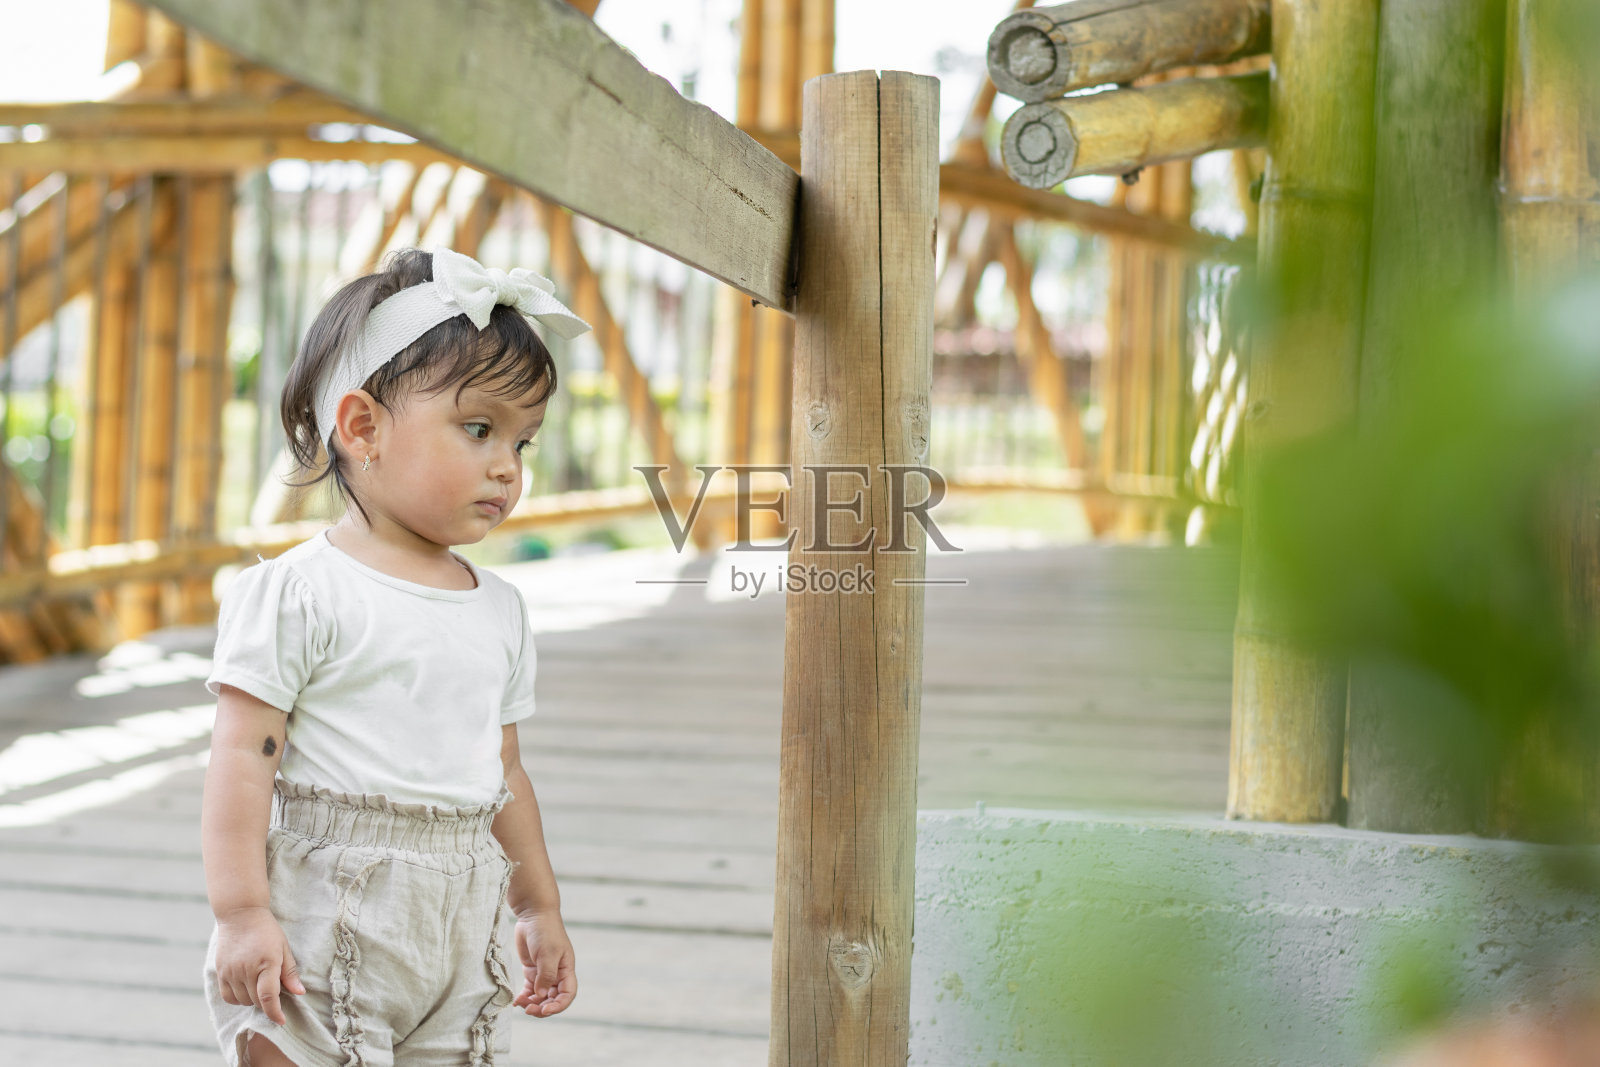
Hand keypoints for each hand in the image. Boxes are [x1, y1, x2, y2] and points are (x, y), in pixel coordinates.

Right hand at [214, 906, 304, 1025]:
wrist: (240, 915)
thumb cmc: (266, 931)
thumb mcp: (284, 947)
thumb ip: (290, 972)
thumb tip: (299, 993)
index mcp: (267, 962)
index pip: (269, 996)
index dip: (275, 1012)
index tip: (281, 1021)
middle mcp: (247, 969)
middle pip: (257, 1001)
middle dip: (267, 1001)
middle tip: (273, 987)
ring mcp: (231, 972)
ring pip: (243, 1001)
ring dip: (253, 999)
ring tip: (259, 983)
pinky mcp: (220, 972)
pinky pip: (228, 997)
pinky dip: (238, 998)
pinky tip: (245, 987)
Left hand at [510, 910, 575, 1016]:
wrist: (533, 914)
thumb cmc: (545, 931)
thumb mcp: (548, 953)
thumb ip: (545, 976)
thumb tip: (540, 996)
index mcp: (566, 970)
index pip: (567, 994)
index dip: (558, 1006)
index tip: (545, 1010)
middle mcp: (557, 974)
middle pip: (553, 999)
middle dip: (543, 1008)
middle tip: (529, 1010)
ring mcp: (543, 973)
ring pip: (540, 997)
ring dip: (532, 1004)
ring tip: (520, 1004)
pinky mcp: (531, 970)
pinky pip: (530, 990)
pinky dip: (524, 997)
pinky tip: (516, 1001)